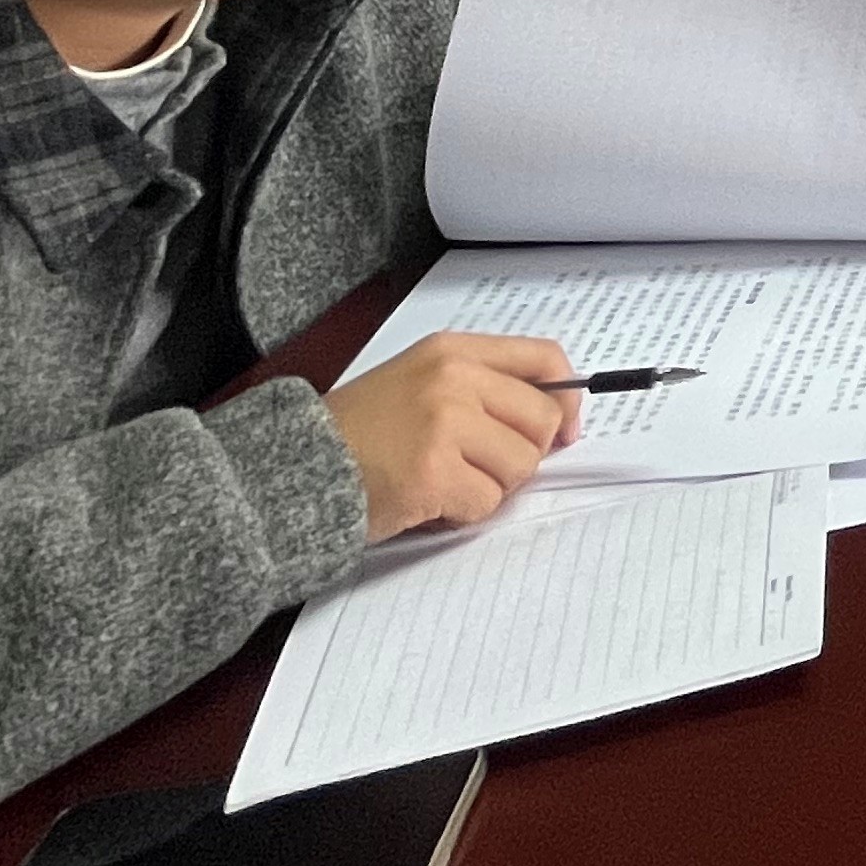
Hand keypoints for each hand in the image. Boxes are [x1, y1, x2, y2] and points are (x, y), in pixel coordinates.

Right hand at [325, 332, 575, 541]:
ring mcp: (444, 424)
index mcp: (453, 351)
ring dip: (490, 487)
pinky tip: (428, 502)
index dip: (568, 398)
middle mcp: (454, 379)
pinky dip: (463, 513)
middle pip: (542, 420)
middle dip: (523, 455)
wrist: (297, 467)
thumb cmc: (358, 432)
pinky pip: (486, 502)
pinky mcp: (433, 473)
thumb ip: (480, 391)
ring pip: (519, 466)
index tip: (566, 430)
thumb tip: (552, 423)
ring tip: (445, 482)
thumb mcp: (419, 384)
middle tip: (483, 469)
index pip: (543, 357)